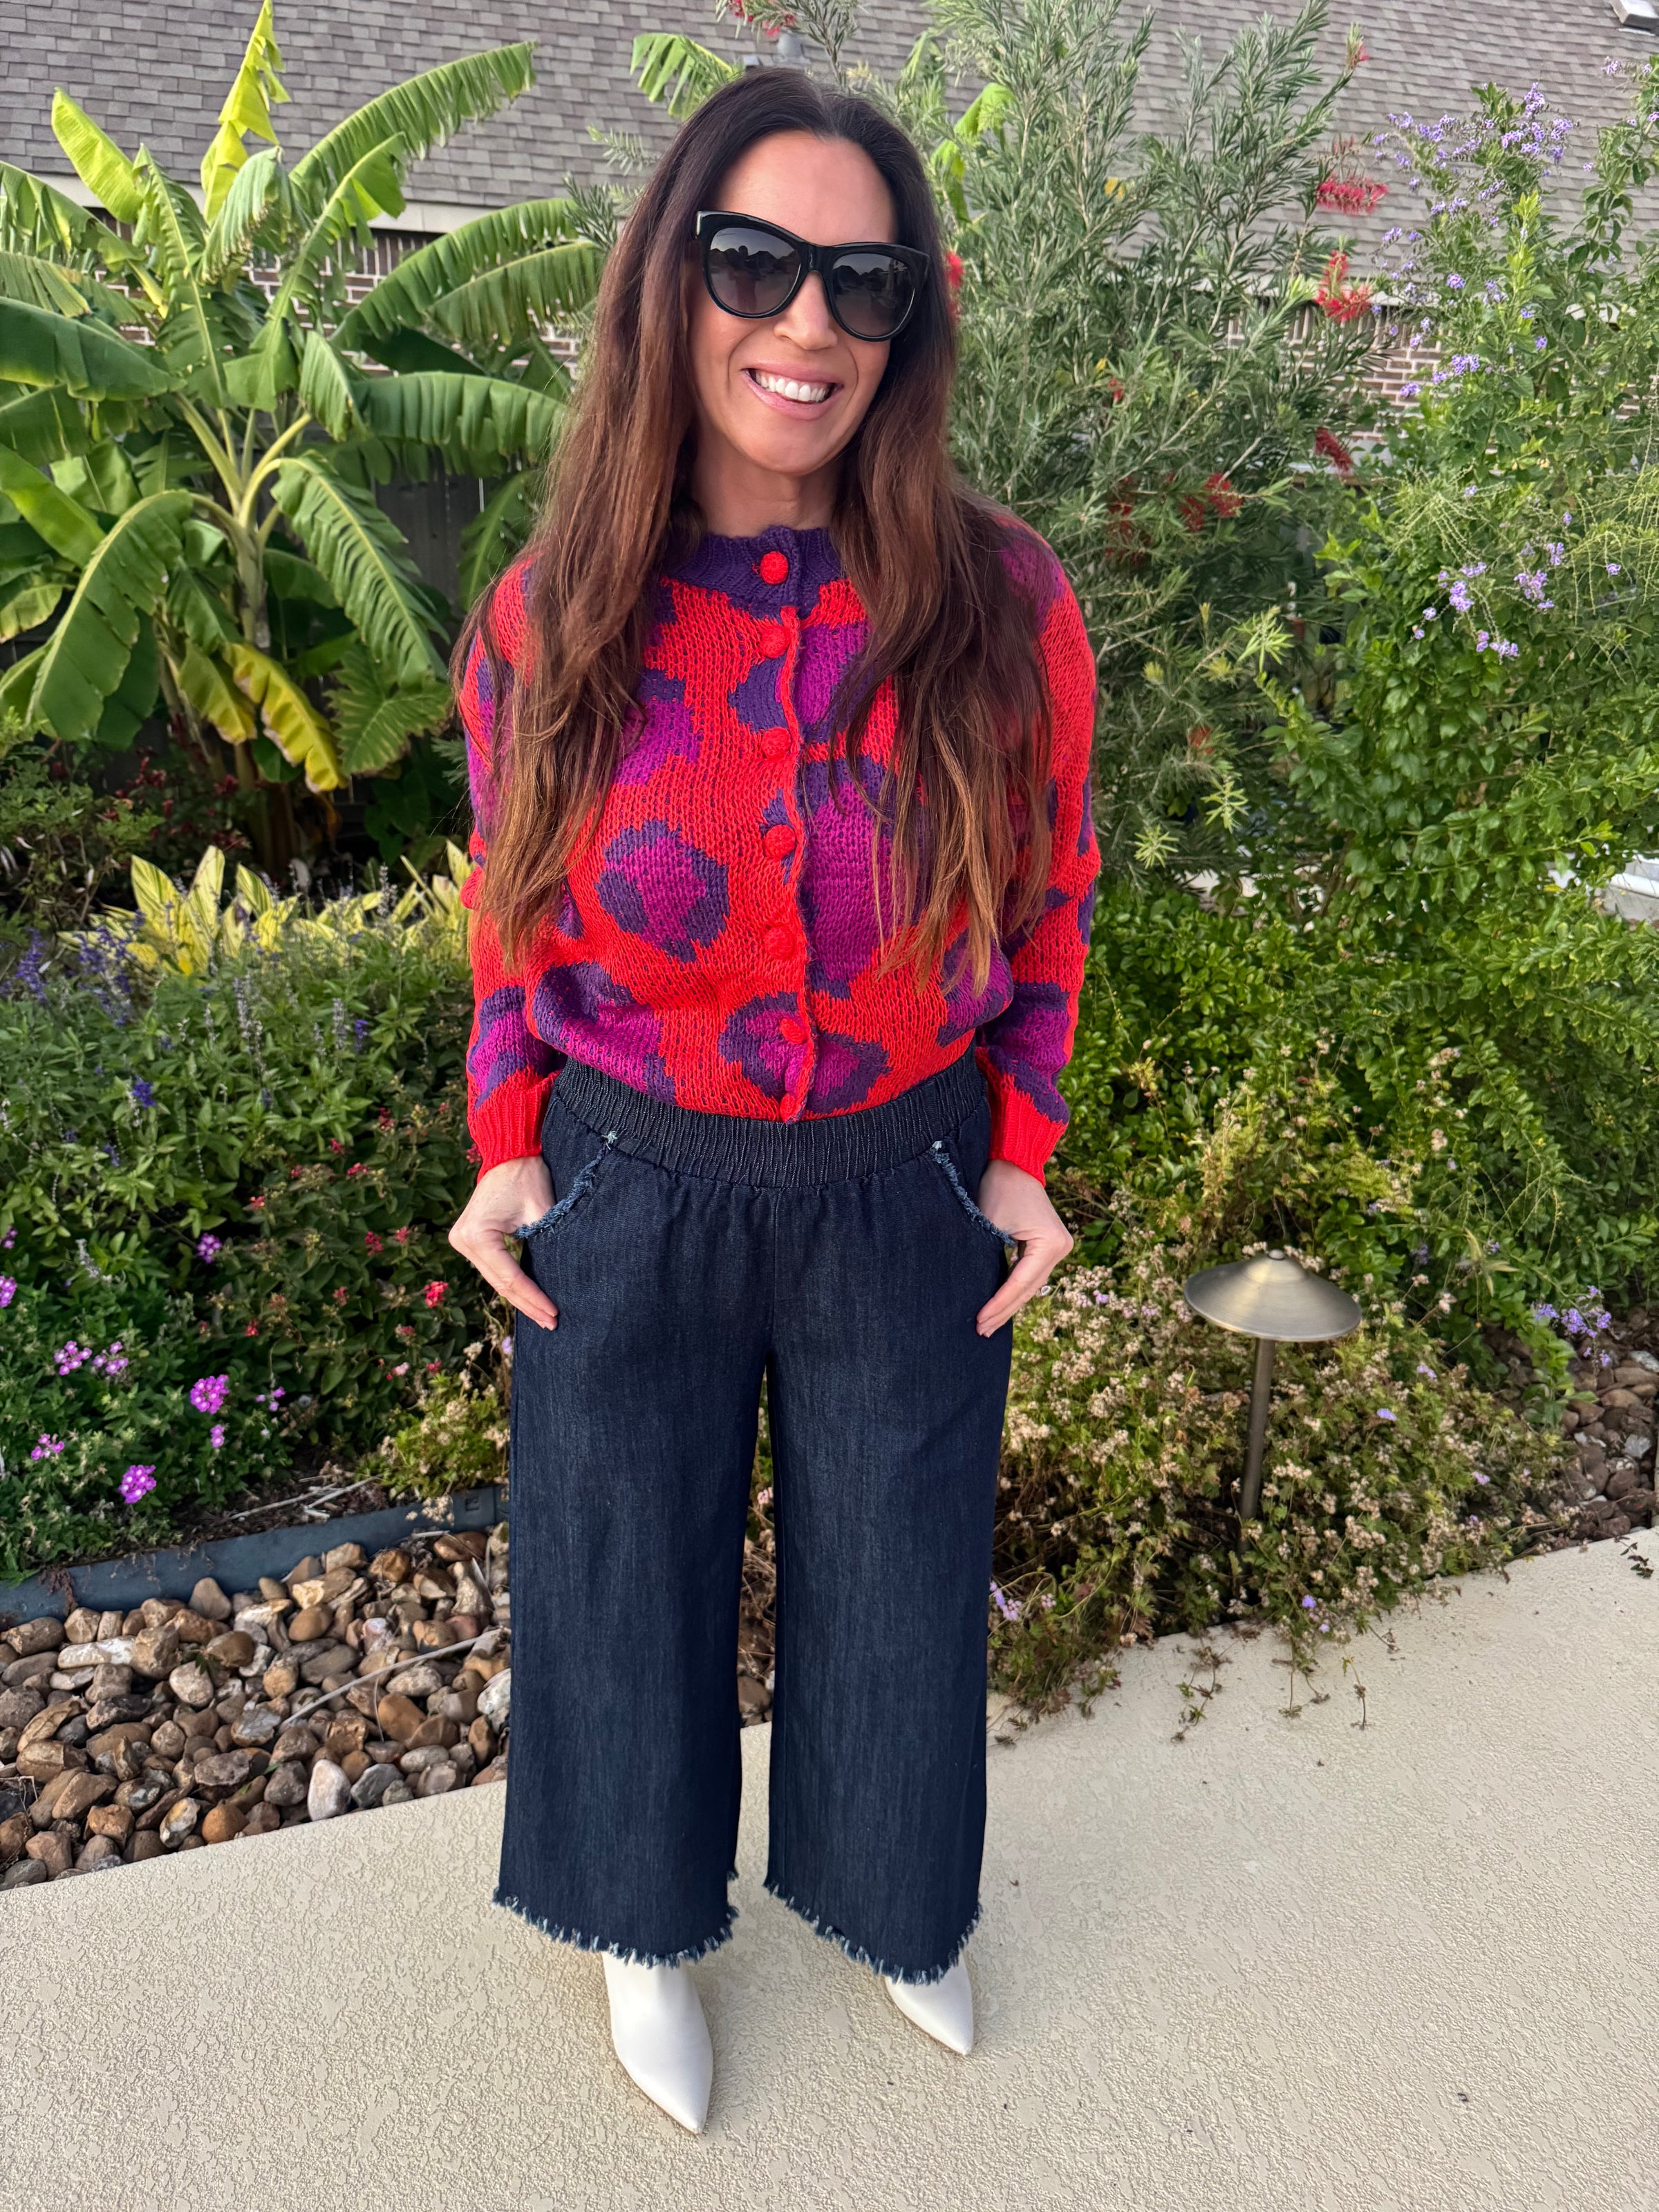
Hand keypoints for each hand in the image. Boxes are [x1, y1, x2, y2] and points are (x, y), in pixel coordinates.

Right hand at [448, 1156, 560, 1331]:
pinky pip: (494, 1268)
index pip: (510, 1276)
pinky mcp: (470, 1240)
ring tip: (544, 1317)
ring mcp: (462, 1241)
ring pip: (496, 1279)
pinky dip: (512, 1283)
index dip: (534, 1297)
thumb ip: (549, 1244)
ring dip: (520, 1297)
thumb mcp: (542, 1212)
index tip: (554, 1313)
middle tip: (552, 1323)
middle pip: (500, 1283)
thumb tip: (562, 1282)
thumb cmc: (528, 1177)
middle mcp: (462, 1240)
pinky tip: (530, 1299)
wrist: (510, 1153)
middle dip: (528, 1304)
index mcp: (477, 1235)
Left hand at [973, 1160, 1072, 1335]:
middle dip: (1003, 1310)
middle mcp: (1061, 1248)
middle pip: (1028, 1289)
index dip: (998, 1304)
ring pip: (1030, 1284)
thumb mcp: (988, 1224)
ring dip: (1009, 1303)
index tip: (979, 1322)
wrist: (1013, 1162)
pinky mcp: (1049, 1246)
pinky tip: (1000, 1305)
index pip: (1019, 1283)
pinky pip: (1030, 1274)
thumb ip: (985, 1257)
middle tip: (981, 1331)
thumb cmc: (997, 1188)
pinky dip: (1014, 1289)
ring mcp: (1058, 1247)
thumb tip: (975, 1294)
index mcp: (1050, 1243)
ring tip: (987, 1325)